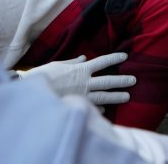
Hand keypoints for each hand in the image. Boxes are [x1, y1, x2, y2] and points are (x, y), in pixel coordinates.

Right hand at [17, 54, 135, 104]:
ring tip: (127, 97)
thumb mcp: (57, 64)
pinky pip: (92, 108)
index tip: (125, 56)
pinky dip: (98, 108)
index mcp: (80, 70)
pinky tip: (104, 110)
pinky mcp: (77, 106)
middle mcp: (85, 82)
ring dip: (116, 96)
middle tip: (133, 80)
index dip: (114, 58)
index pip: (102, 62)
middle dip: (122, 80)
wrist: (34, 94)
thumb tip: (83, 58)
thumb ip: (72, 62)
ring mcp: (82, 96)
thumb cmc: (43, 76)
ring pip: (104, 96)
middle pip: (108, 81)